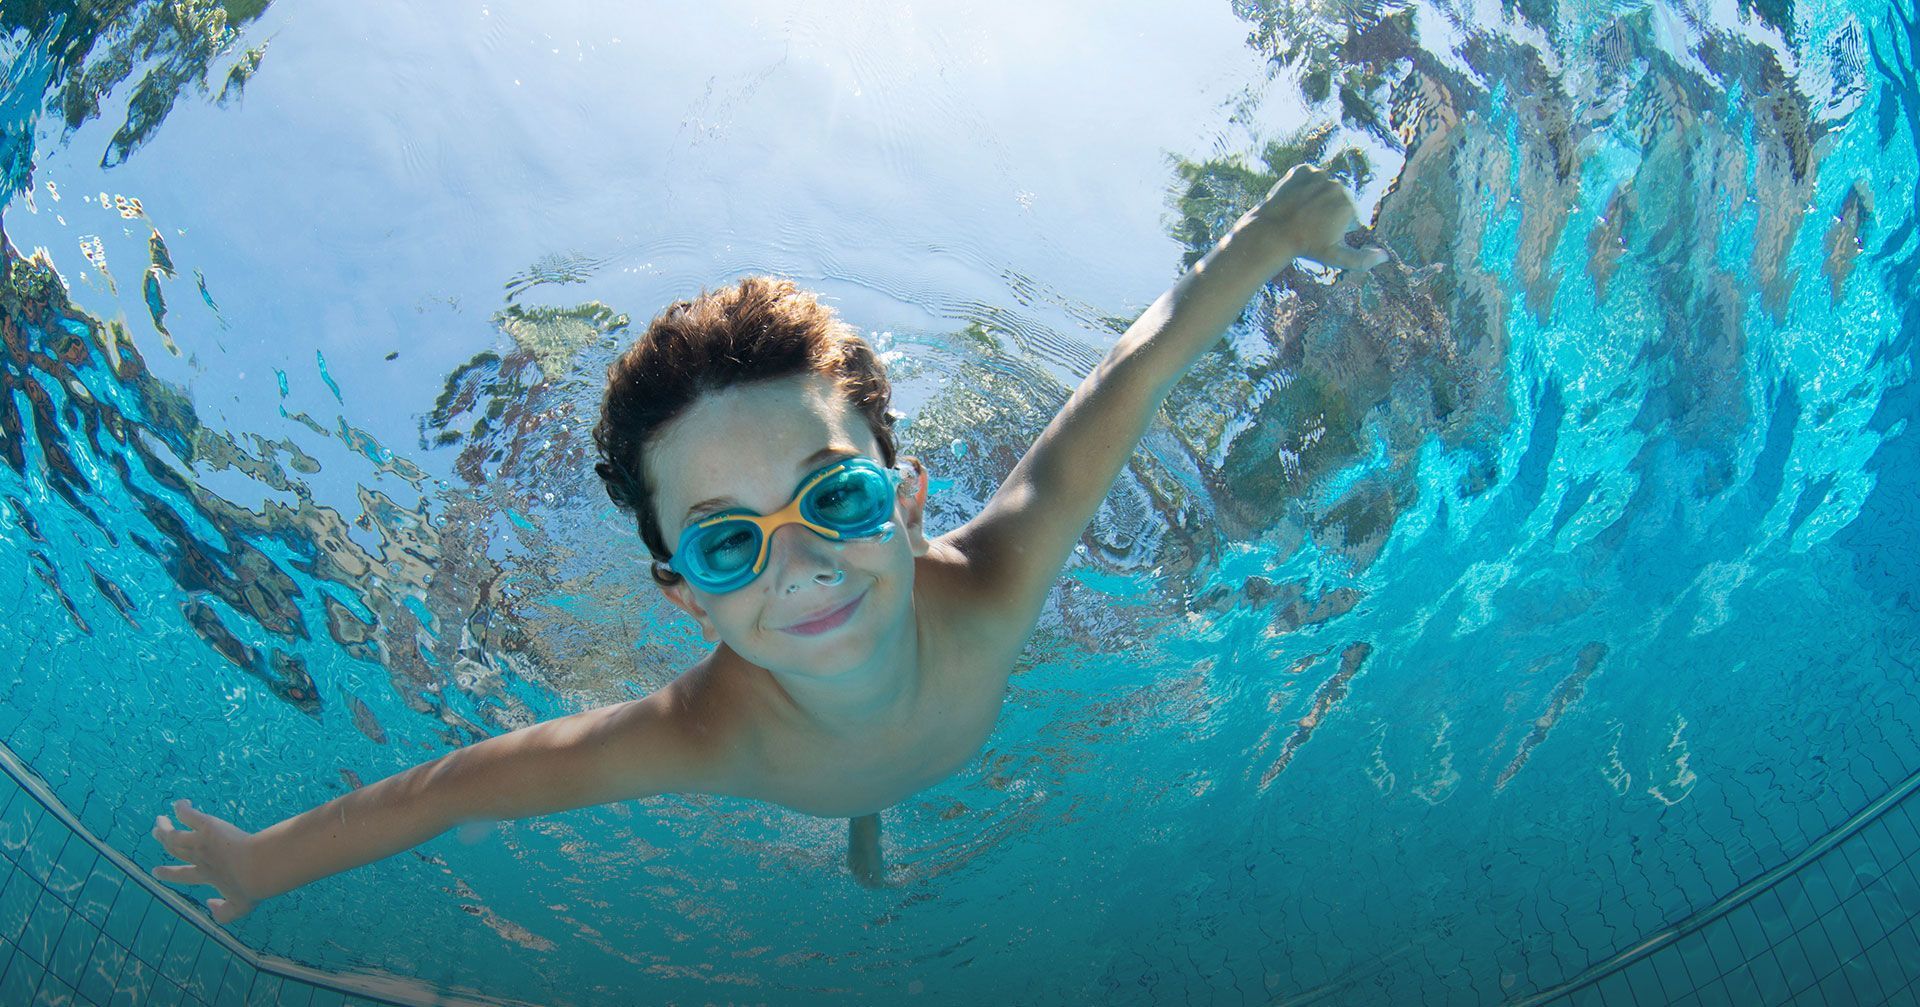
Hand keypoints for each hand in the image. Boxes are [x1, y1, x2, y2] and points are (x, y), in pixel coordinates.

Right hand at [151, 798, 261, 923]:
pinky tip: (181, 803)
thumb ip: (224, 913)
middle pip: (175, 849)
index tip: (157, 871)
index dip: (169, 874)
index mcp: (207, 876)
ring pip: (174, 835)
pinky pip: (188, 816)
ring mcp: (200, 842)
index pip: (183, 875)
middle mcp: (199, 858)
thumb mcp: (240, 907)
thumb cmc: (254, 887)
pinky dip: (182, 810)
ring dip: (165, 827)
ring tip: (159, 820)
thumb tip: (209, 904)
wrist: (258, 868)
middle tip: (156, 833)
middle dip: (165, 841)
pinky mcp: (207, 827)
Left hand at [1231, 163, 1387, 274]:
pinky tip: (1295, 201)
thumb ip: (1363, 260)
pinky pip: (1308, 178)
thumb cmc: (1306, 247)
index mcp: (1349, 205)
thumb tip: (1385, 256)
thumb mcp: (1335, 257)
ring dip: (1317, 199)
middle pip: (1337, 200)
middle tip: (1310, 225)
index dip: (1336, 229)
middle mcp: (1337, 185)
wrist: (1271, 233)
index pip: (1349, 217)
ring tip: (1302, 214)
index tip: (1320, 234)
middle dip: (1329, 212)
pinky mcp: (1302, 169)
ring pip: (1324, 188)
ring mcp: (1318, 174)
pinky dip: (1303, 187)